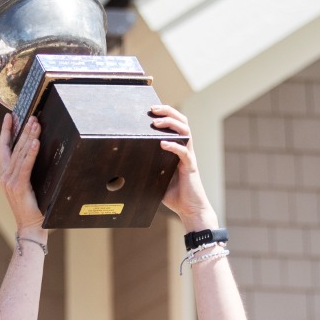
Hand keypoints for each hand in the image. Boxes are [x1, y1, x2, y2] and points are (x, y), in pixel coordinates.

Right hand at [0, 115, 46, 234]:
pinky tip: (36, 142)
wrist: (29, 228)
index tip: (9, 116)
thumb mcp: (26, 187)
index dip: (6, 131)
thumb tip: (34, 155)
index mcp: (5, 175)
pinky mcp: (19, 187)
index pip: (4, 148)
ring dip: (29, 137)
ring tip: (36, 124)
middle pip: (14, 147)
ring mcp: (10, 181)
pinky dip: (31, 153)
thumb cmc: (31, 209)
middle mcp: (5, 176)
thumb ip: (26, 173)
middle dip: (23, 130)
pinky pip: (26, 166)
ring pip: (20, 154)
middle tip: (31, 116)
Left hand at [151, 106, 213, 227]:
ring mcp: (189, 157)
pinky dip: (174, 146)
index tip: (151, 111)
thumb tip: (128, 166)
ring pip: (185, 132)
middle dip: (168, 112)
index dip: (166, 114)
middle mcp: (186, 150)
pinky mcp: (190, 167)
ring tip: (157, 122)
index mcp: (178, 150)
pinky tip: (163, 143)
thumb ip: (148, 169)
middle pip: (182, 122)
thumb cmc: (175, 196)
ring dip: (171, 124)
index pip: (175, 125)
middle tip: (153, 109)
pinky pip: (184, 152)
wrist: (191, 210)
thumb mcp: (157, 178)